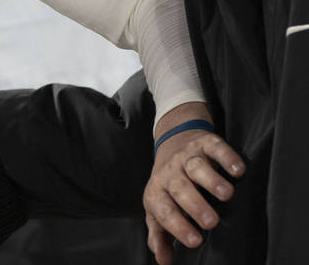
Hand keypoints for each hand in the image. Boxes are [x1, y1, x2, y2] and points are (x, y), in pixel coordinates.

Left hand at [143, 113, 244, 263]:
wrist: (172, 144)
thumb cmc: (170, 187)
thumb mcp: (159, 209)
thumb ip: (160, 235)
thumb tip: (163, 261)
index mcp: (157, 192)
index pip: (164, 210)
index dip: (178, 226)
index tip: (196, 241)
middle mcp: (170, 173)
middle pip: (179, 188)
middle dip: (195, 205)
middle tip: (211, 222)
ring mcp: (187, 156)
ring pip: (196, 166)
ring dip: (210, 180)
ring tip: (226, 194)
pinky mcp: (204, 143)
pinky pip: (214, 147)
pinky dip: (226, 156)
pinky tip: (238, 170)